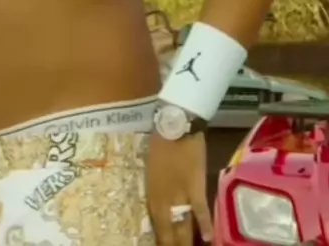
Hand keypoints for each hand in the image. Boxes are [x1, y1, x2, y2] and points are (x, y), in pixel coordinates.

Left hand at [146, 131, 212, 245]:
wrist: (174, 126)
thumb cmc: (159, 143)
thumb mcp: (151, 169)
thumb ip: (156, 189)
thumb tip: (161, 205)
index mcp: (152, 194)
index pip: (157, 226)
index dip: (161, 241)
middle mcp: (165, 200)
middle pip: (169, 230)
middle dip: (172, 244)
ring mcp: (181, 195)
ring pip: (184, 226)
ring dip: (186, 241)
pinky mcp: (196, 188)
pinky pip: (201, 211)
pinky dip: (206, 225)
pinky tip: (209, 239)